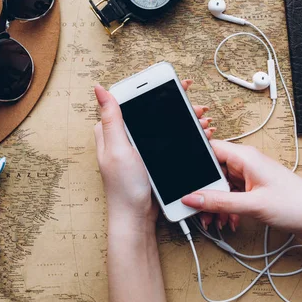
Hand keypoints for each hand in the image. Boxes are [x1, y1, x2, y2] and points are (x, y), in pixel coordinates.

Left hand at [94, 80, 213, 230]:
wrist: (137, 217)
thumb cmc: (124, 187)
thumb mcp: (118, 149)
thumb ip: (112, 119)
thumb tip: (99, 89)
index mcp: (111, 130)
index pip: (131, 100)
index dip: (153, 89)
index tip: (174, 83)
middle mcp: (123, 136)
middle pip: (152, 110)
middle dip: (176, 105)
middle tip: (195, 104)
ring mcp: (138, 147)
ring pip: (164, 124)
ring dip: (185, 119)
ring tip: (202, 118)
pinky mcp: (150, 158)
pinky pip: (169, 139)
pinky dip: (185, 135)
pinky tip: (199, 133)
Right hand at [181, 140, 301, 237]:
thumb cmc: (296, 205)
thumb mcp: (252, 205)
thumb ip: (218, 202)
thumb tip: (191, 198)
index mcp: (245, 157)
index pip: (209, 148)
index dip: (193, 162)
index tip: (183, 179)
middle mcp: (246, 162)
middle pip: (212, 170)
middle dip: (204, 191)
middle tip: (200, 210)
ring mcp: (250, 175)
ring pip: (221, 185)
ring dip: (215, 203)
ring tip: (215, 220)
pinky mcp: (254, 187)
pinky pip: (231, 193)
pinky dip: (226, 207)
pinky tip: (229, 220)